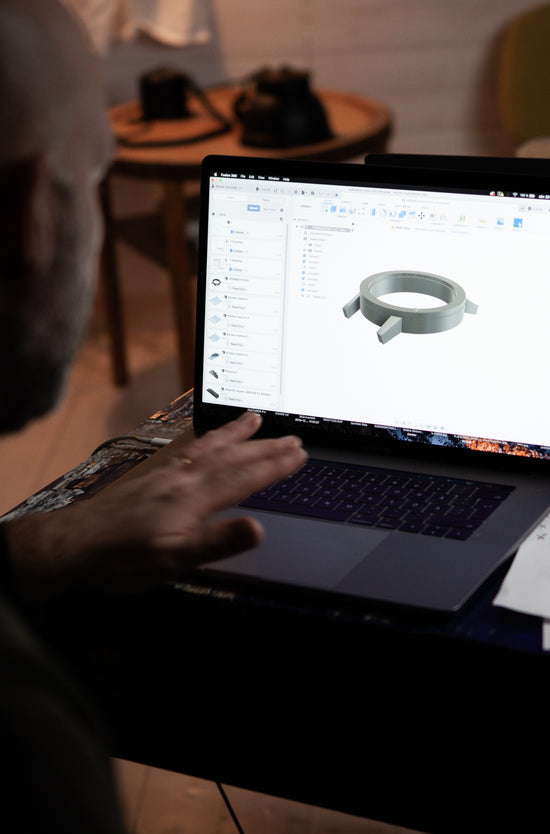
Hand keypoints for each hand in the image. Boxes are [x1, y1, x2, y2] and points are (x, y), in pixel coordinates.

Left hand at [6, 412, 306, 603]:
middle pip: (231, 459)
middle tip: (292, 437)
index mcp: (192, 500)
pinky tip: (206, 442)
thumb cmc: (119, 559)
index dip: (273, 466)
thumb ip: (215, 543)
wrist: (72, 545)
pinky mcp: (151, 479)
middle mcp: (181, 481)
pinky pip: (188, 451)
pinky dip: (205, 441)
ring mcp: (165, 477)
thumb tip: (258, 529)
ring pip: (209, 449)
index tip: (299, 454)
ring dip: (236, 435)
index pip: (242, 479)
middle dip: (264, 448)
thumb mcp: (171, 561)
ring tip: (254, 419)